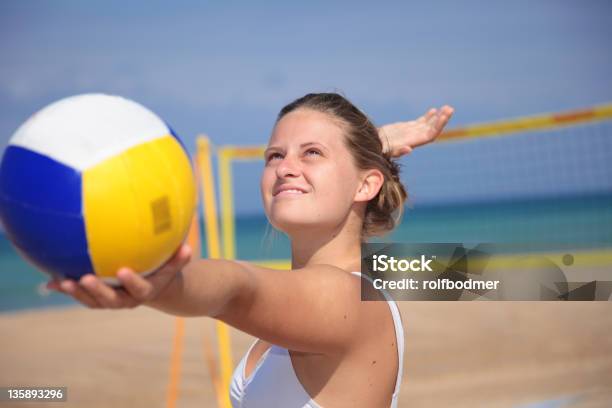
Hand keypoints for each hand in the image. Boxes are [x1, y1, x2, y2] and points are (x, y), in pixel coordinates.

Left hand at [46, 244, 191, 308]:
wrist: (154, 288)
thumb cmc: (164, 270)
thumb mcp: (174, 264)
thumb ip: (180, 257)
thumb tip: (187, 247)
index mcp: (145, 291)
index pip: (139, 289)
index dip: (131, 282)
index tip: (123, 270)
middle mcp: (127, 299)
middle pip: (111, 300)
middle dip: (97, 291)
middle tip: (85, 278)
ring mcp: (110, 300)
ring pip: (92, 301)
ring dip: (77, 293)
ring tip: (62, 281)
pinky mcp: (98, 297)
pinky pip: (82, 295)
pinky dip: (67, 289)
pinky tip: (49, 279)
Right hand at [379, 105, 453, 156]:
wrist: (370, 145)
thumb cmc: (376, 149)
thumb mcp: (385, 150)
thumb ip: (397, 151)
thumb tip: (409, 149)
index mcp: (411, 142)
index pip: (430, 135)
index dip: (438, 126)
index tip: (443, 116)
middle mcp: (414, 138)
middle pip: (432, 129)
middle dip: (441, 119)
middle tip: (449, 109)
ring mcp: (411, 133)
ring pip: (428, 124)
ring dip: (438, 117)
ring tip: (447, 107)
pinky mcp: (406, 129)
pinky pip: (420, 122)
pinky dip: (428, 116)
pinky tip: (434, 110)